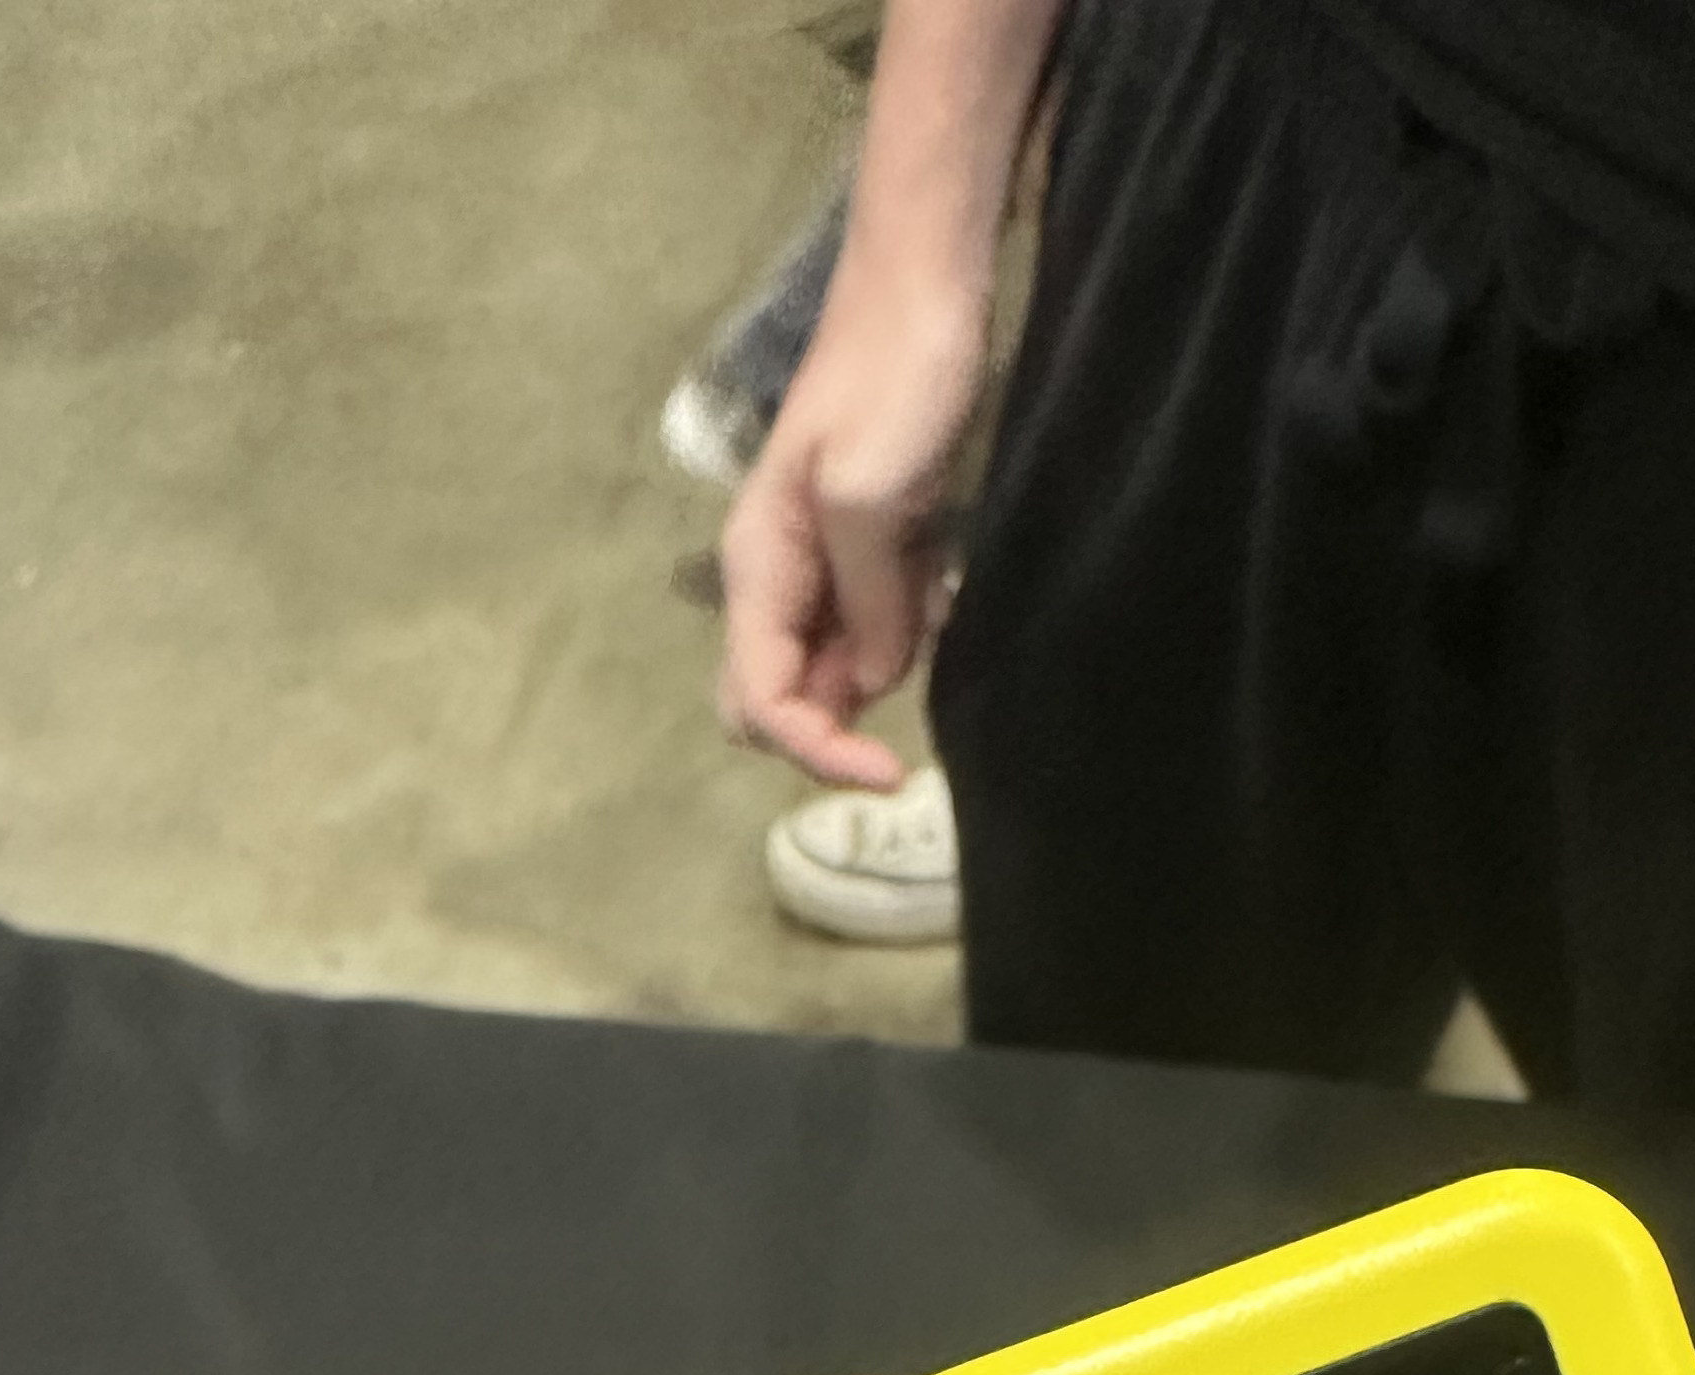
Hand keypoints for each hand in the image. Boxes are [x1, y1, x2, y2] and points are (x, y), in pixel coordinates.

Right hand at [717, 261, 992, 788]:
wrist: (924, 285)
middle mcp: (775, 575)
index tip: (890, 769)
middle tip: (897, 726)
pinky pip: (867, 627)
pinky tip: (937, 598)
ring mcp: (819, 564)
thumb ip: (866, 601)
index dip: (816, 750)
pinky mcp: (864, 547)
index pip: (759, 699)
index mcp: (758, 564)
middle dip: (827, 731)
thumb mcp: (871, 493)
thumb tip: (872, 678)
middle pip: (771, 698)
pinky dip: (898, 638)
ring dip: (869, 685)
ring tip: (928, 622)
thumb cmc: (893, 373)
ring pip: (824, 670)